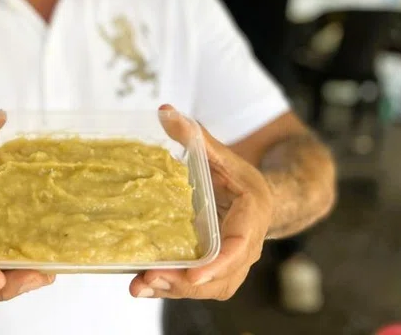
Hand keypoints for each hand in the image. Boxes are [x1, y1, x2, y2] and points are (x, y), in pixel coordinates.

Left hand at [129, 105, 273, 300]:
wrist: (259, 198)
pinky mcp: (218, 272)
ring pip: (210, 288)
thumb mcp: (219, 153)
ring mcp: (234, 264)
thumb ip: (194, 134)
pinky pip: (200, 288)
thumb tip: (163, 109)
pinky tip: (143, 283)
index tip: (193, 276)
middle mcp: (246, 247)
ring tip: (141, 284)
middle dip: (186, 283)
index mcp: (251, 215)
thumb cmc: (237, 176)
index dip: (218, 264)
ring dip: (176, 290)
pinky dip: (173, 289)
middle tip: (150, 278)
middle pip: (221, 277)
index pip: (239, 246)